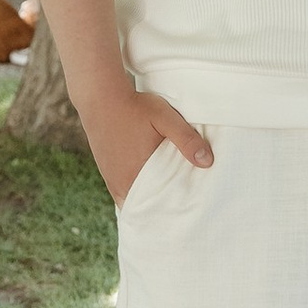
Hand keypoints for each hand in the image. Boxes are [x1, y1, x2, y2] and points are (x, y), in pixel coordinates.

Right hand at [89, 87, 211, 206]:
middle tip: (180, 206)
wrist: (100, 97)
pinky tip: (147, 185)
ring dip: (147, 200)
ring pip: (132, 200)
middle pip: (145, 206)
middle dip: (161, 208)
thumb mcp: (165, 118)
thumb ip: (186, 139)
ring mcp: (111, 178)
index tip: (186, 210)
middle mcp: (121, 182)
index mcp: (138, 174)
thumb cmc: (134, 107)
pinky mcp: (106, 171)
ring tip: (166, 197)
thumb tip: (207, 162)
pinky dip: (134, 192)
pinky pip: (122, 192)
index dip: (171, 210)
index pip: (157, 207)